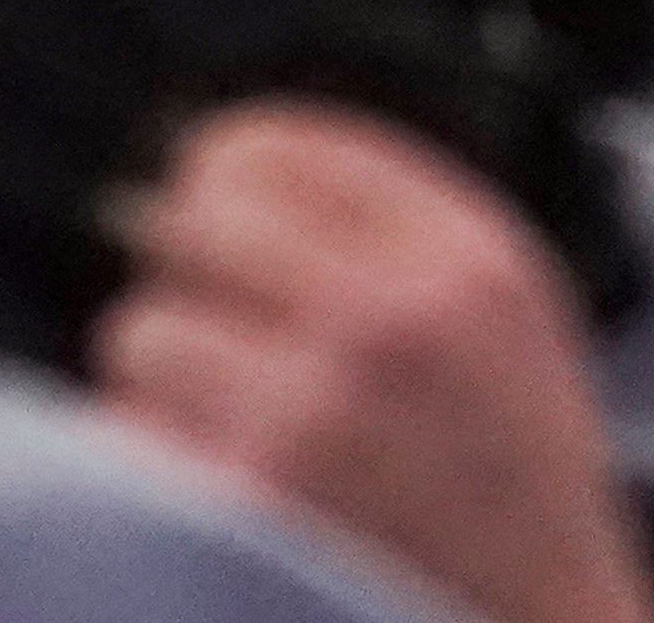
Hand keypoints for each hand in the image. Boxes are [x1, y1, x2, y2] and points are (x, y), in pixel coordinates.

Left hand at [95, 102, 653, 622]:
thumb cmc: (522, 501)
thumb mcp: (509, 327)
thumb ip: (395, 235)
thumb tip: (219, 170)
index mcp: (463, 259)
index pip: (272, 146)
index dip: (223, 181)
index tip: (217, 216)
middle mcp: (386, 321)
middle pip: (186, 221)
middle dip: (190, 278)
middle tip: (225, 335)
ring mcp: (310, 416)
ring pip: (141, 332)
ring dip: (168, 382)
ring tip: (238, 431)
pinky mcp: (245, 506)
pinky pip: (132, 438)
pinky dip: (158, 466)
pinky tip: (224, 496)